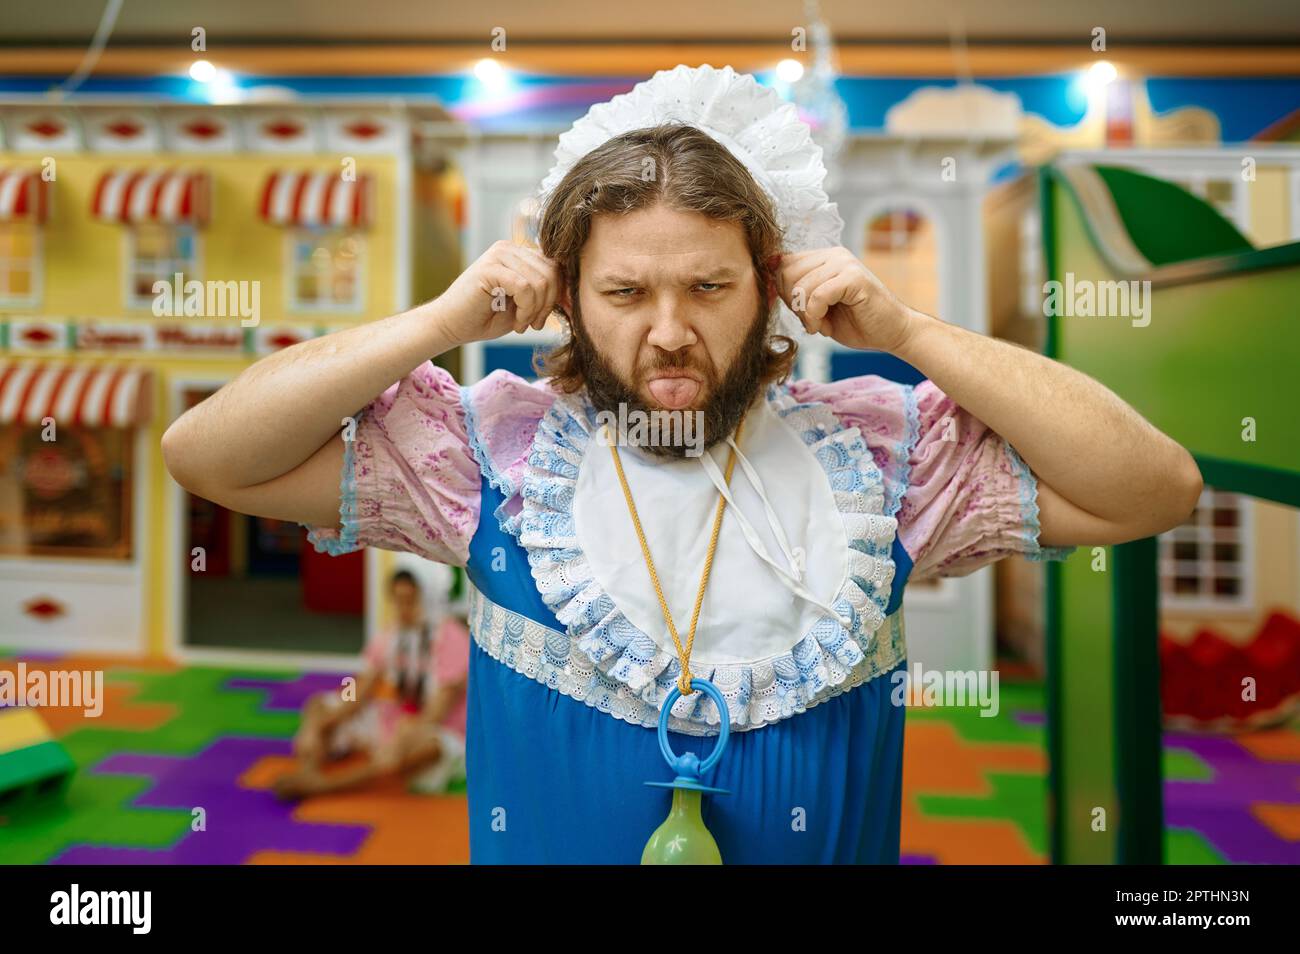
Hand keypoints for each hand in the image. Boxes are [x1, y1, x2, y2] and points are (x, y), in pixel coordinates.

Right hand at [433, 240, 565, 346]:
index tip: (545, 318)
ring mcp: (499, 254)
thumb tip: (573, 296)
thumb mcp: (524, 305)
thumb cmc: (486, 317)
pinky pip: (524, 287)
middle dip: (548, 305)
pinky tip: (516, 321)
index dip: (558, 295)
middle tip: (533, 324)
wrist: (452, 326)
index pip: (555, 267)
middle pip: (552, 273)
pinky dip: (525, 309)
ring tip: (522, 324)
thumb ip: (544, 295)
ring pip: (540, 281)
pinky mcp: (490, 267)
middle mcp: (510, 248)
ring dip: (535, 310)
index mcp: (519, 254)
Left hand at [775, 247, 914, 352]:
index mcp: (824, 257)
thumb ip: (796, 291)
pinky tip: (823, 327)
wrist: (891, 332)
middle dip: (791, 303)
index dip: (781, 291)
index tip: (796, 312)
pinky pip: (817, 295)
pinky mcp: (854, 277)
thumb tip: (766, 273)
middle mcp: (834, 254)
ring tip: (819, 325)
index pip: (783, 264)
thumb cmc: (855, 322)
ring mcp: (845, 263)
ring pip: (801, 286)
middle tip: (809, 320)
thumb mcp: (816, 306)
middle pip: (787, 273)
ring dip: (804, 314)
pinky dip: (815, 316)